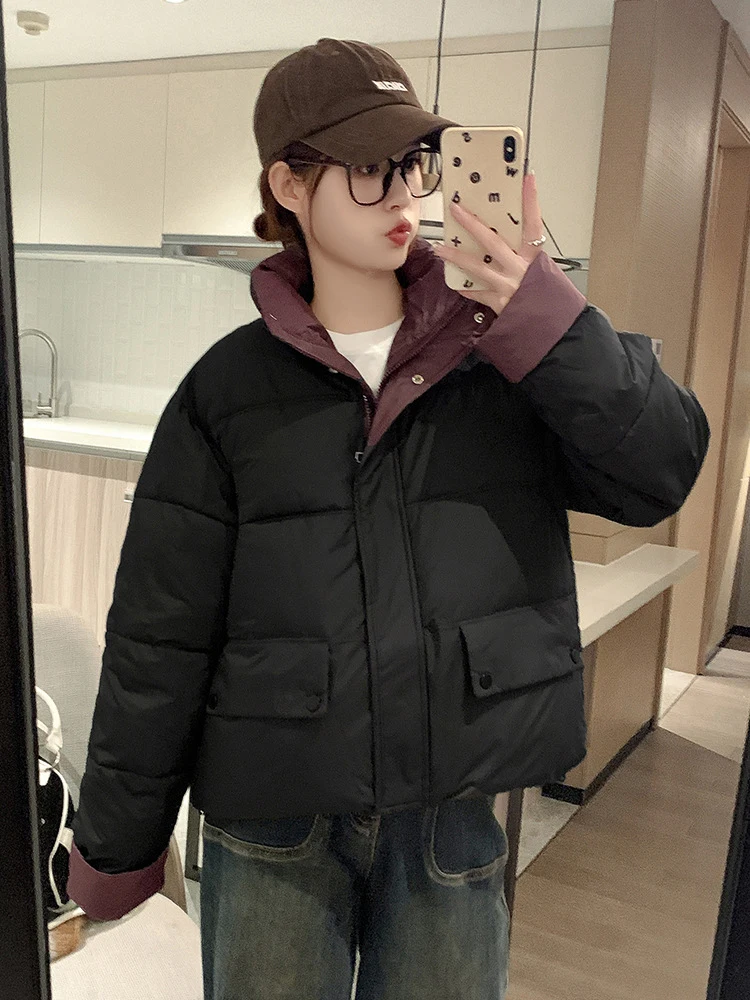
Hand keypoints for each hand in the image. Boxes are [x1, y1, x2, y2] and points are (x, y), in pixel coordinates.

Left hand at [432, 171, 544, 316]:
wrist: (559, 333)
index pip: (534, 224)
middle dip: (472, 224)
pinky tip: (457, 285)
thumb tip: (511, 247)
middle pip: (493, 242)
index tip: (527, 178)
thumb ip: (530, 261)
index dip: (531, 200)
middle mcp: (521, 271)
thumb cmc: (554, 304)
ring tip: (440, 248)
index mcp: (537, 260)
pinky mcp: (499, 305)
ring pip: (477, 268)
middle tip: (456, 210)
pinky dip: (468, 289)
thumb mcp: (548, 275)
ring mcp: (508, 288)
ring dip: (456, 257)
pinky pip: (478, 294)